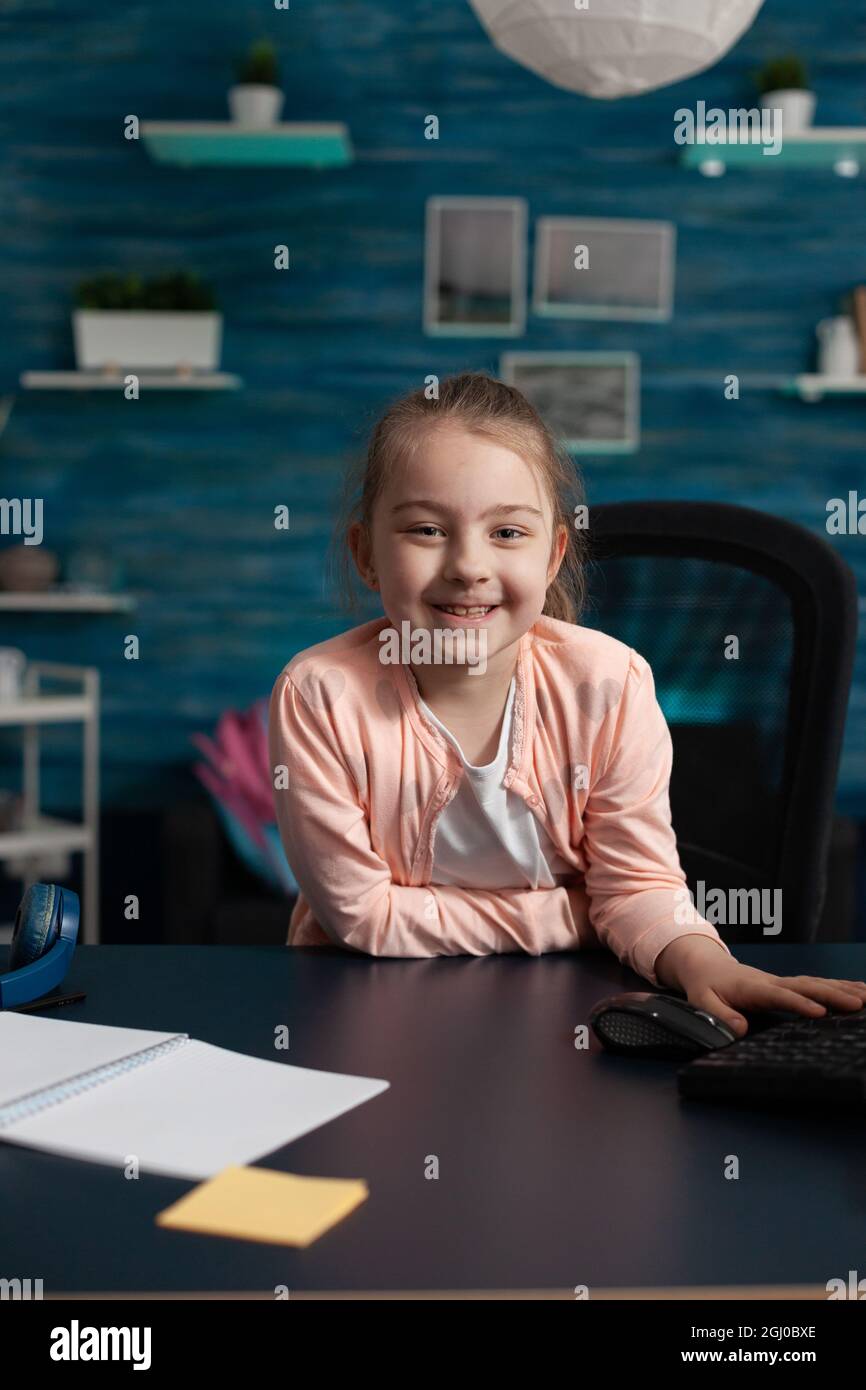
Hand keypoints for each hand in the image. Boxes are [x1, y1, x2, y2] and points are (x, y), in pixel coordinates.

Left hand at [654, 935, 865, 1036]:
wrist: (707, 966)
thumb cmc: (705, 987)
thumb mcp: (702, 1002)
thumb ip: (719, 1015)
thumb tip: (740, 1029)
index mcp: (752, 988)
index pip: (778, 995)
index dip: (798, 1003)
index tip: (819, 1013)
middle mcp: (771, 982)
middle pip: (806, 986)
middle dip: (832, 994)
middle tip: (858, 1003)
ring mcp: (782, 982)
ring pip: (815, 983)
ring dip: (842, 988)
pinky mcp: (788, 985)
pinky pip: (816, 985)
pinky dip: (838, 986)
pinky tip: (858, 991)